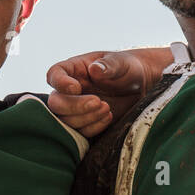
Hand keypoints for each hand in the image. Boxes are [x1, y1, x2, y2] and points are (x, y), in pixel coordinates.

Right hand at [46, 46, 173, 137]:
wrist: (140, 86)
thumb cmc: (127, 68)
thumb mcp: (121, 62)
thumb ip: (108, 65)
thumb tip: (94, 69)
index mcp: (74, 69)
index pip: (54, 74)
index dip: (59, 83)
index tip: (76, 88)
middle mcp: (70, 90)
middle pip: (56, 102)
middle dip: (74, 106)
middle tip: (99, 102)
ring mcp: (76, 108)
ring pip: (66, 120)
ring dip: (86, 118)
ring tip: (107, 108)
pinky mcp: (86, 123)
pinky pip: (81, 132)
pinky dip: (93, 127)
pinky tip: (109, 117)